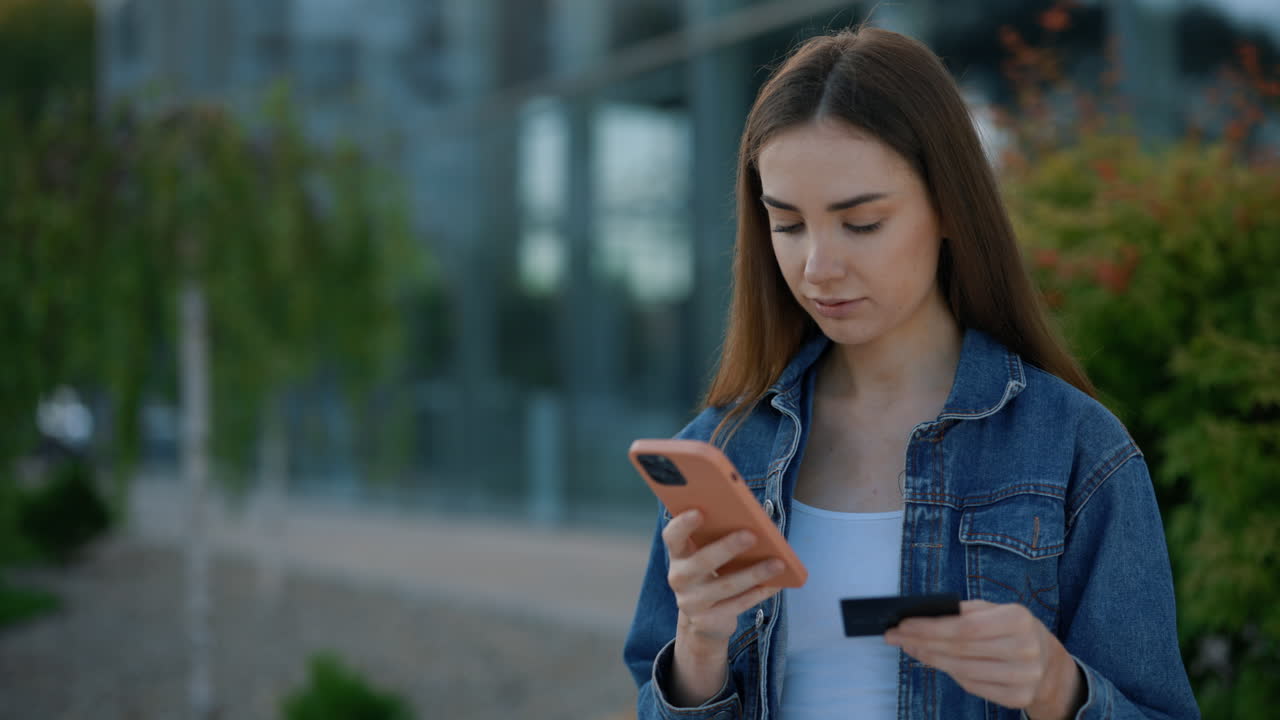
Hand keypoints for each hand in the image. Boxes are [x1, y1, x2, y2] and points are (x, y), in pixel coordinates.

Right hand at [661, 509, 785, 705]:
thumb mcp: (706, 556)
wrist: (704, 619)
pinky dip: (759, 593)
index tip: (699, 512)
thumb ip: (717, 539)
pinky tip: (777, 583)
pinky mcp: (707, 620)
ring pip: (726, 586)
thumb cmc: (711, 574)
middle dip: (728, 547)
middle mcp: (679, 577)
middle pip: (703, 561)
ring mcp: (691, 602)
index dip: (683, 525)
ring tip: (778, 563)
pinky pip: (738, 605)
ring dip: (754, 573)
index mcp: (678, 554)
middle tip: (752, 535)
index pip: (672, 536)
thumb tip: (751, 521)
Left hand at [884, 600, 1083, 719]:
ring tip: (910, 648)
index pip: (964, 627)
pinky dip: (948, 673)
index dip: (930, 628)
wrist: (1049, 662)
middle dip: (921, 642)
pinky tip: (932, 661)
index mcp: (1019, 619)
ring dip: (929, 659)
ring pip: (962, 670)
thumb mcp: (996, 610)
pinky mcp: (1017, 698)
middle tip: (895, 637)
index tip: (902, 625)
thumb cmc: (1013, 629)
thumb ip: (964, 612)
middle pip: (960, 650)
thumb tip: (921, 617)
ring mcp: (1024, 678)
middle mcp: (1025, 650)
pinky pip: (971, 686)